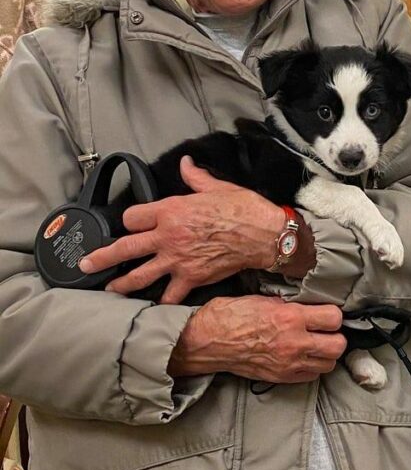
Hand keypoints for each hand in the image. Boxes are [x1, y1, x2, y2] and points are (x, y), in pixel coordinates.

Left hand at [78, 156, 313, 303]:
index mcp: (171, 210)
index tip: (132, 223)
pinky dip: (161, 302)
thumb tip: (185, 162)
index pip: (133, 217)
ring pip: (140, 275)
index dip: (130, 220)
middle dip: (102, 256)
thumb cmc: (243, 208)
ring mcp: (177, 260)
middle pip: (125, 247)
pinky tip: (153, 307)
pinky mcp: (191, 278)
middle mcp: (168, 236)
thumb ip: (194, 177)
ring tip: (110, 288)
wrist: (264, 235)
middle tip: (86, 263)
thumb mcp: (216, 187)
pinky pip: (170, 295)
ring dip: (121, 283)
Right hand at [168, 295, 345, 382]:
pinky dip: (312, 367)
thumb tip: (309, 306)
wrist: (207, 341)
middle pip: (338, 345)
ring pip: (329, 364)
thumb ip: (291, 305)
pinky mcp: (281, 377)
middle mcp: (294, 343)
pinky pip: (311, 376)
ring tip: (315, 344)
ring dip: (326, 354)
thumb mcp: (264, 299)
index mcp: (291, 318)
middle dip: (335, 336)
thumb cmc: (230, 316)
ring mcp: (289, 364)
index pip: (334, 318)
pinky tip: (302, 357)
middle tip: (326, 330)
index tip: (326, 313)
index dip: (332, 314)